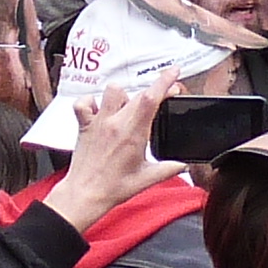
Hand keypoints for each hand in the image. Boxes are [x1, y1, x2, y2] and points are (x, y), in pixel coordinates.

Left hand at [40, 81, 188, 232]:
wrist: (86, 194)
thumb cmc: (113, 188)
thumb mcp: (147, 179)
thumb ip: (169, 169)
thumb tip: (183, 164)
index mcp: (133, 134)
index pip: (152, 98)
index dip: (165, 81)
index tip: (174, 73)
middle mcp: (116, 123)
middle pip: (138, 94)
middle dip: (154, 91)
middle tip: (162, 97)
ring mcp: (99, 122)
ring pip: (112, 91)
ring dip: (124, 95)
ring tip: (128, 108)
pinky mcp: (84, 124)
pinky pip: (84, 102)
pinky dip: (92, 102)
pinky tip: (99, 110)